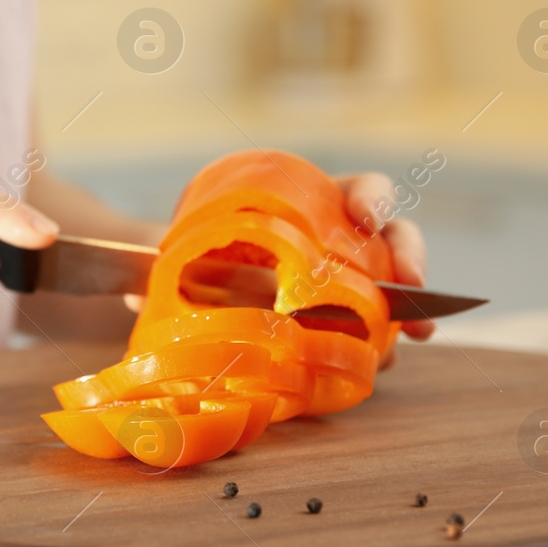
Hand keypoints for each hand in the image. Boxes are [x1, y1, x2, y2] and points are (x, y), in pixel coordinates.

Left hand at [120, 171, 433, 344]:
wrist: (187, 286)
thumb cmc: (191, 254)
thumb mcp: (180, 249)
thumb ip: (160, 263)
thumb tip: (132, 291)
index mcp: (310, 203)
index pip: (357, 189)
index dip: (370, 198)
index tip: (364, 216)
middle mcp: (338, 239)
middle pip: (394, 236)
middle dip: (409, 255)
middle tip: (411, 283)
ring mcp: (347, 282)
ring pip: (395, 286)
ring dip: (410, 307)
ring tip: (415, 330)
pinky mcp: (341, 323)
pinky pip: (374, 329)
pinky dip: (386, 342)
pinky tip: (389, 357)